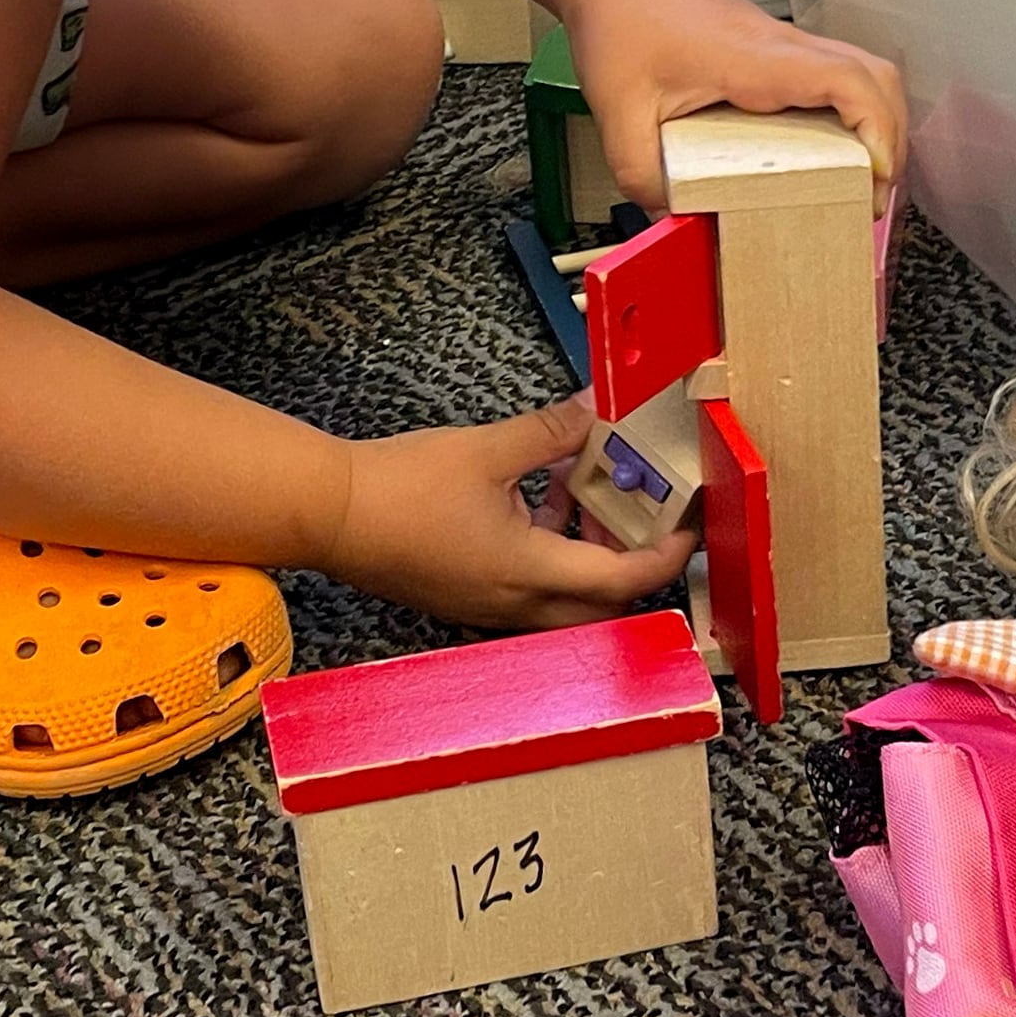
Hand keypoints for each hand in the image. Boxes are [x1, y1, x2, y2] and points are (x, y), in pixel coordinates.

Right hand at [325, 396, 696, 629]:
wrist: (329, 514)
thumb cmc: (400, 488)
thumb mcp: (487, 449)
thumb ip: (550, 432)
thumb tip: (595, 408)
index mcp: (527, 573)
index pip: (621, 580)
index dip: (664, 555)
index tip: (686, 528)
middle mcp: (513, 604)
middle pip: (600, 608)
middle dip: (631, 566)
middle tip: (642, 519)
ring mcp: (488, 606)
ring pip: (563, 599)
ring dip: (585, 554)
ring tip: (583, 492)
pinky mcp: (466, 596)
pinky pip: (528, 587)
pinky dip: (548, 552)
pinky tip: (535, 499)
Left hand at [558, 0, 908, 215]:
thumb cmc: (620, 15)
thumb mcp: (619, 112)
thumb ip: (644, 176)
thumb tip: (674, 220)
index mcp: (755, 58)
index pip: (848, 82)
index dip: (878, 131)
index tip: (876, 177)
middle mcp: (781, 46)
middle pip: (877, 78)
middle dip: (892, 138)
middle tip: (873, 193)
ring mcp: (782, 44)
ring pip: (863, 73)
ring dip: (876, 122)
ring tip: (861, 177)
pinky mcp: (772, 49)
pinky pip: (834, 75)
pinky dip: (850, 111)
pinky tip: (827, 148)